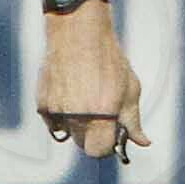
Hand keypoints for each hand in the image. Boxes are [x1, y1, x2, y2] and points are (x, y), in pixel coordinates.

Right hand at [36, 8, 147, 160]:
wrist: (78, 33)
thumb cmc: (108, 60)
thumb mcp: (130, 89)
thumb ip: (133, 120)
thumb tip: (142, 142)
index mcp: (101, 115)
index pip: (99, 151)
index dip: (107, 145)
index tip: (111, 134)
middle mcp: (76, 116)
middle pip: (83, 144)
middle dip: (93, 135)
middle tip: (100, 114)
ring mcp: (56, 110)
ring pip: (67, 133)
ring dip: (77, 125)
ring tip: (84, 100)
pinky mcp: (42, 103)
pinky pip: (52, 121)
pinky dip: (61, 115)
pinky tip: (70, 95)